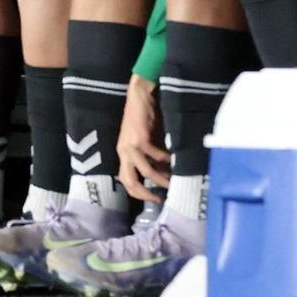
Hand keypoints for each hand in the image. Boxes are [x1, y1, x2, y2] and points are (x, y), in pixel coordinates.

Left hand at [117, 75, 169, 201]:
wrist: (139, 96)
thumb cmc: (144, 119)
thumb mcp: (145, 142)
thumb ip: (150, 157)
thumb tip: (164, 174)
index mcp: (123, 154)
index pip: (125, 180)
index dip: (137, 193)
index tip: (154, 199)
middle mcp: (123, 152)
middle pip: (129, 180)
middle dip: (144, 193)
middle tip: (160, 199)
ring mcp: (129, 145)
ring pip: (144, 171)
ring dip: (159, 179)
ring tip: (172, 182)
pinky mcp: (139, 137)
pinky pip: (154, 155)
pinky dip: (165, 160)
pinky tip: (173, 160)